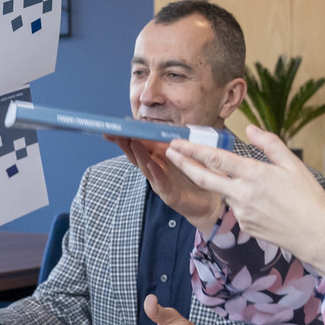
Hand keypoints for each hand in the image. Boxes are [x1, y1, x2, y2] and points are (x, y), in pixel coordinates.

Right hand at [107, 134, 224, 230]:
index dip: (127, 136)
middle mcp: (155, 170)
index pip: (139, 145)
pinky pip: (161, 182)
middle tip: (116, 132)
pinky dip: (156, 173)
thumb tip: (165, 123)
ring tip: (132, 142)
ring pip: (146, 167)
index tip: (115, 127)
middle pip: (136, 155)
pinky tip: (151, 165)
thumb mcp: (183, 154)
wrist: (209, 202)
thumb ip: (173, 141)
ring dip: (139, 154)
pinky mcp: (170, 194)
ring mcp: (160, 182)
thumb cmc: (194, 177)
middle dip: (126, 143)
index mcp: (157, 158)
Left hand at [164, 126, 324, 273]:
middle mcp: (242, 193)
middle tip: (169, 152)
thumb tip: (251, 129)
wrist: (315, 234)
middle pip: (204, 177)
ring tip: (254, 186)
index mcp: (254, 174)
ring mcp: (240, 212)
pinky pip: (237, 208)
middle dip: (184, 163)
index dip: (193, 149)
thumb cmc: (308, 197)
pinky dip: (242, 200)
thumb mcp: (293, 164)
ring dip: (225, 185)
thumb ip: (269, 144)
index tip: (177, 142)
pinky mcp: (243, 225)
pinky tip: (264, 204)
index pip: (216, 159)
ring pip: (225, 192)